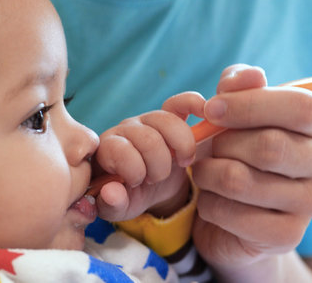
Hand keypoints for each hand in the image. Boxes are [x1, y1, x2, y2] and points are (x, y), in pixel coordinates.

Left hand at [94, 92, 205, 220]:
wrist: (146, 188)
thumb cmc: (128, 196)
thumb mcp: (118, 207)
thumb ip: (111, 204)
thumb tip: (112, 193)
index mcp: (107, 150)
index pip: (119, 149)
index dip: (134, 170)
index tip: (137, 183)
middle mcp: (125, 129)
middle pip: (148, 139)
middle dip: (159, 166)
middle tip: (155, 178)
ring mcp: (147, 120)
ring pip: (167, 121)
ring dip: (180, 148)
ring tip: (180, 163)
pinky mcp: (168, 116)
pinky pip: (180, 103)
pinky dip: (192, 104)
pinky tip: (204, 113)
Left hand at [191, 65, 311, 274]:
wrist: (234, 207)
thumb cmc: (235, 149)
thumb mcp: (234, 111)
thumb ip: (238, 86)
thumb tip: (247, 77)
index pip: (300, 107)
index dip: (249, 105)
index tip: (212, 109)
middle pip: (270, 146)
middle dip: (223, 144)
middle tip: (208, 147)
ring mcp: (311, 203)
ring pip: (241, 181)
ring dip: (208, 174)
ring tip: (205, 172)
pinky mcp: (287, 236)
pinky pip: (232, 215)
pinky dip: (209, 204)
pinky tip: (212, 200)